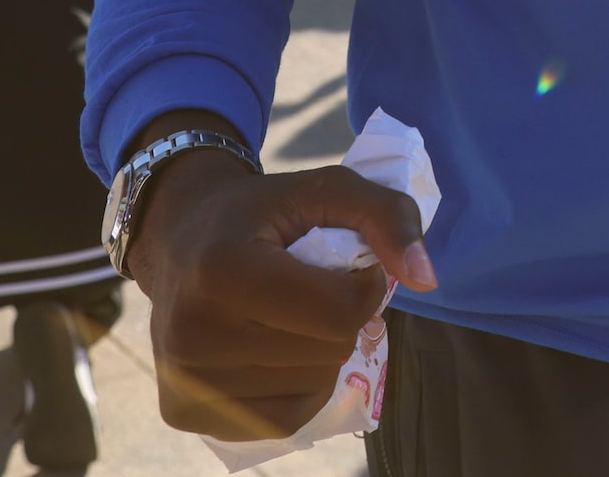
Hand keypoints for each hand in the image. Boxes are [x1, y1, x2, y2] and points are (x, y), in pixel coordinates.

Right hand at [121, 115, 434, 438]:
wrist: (180, 238)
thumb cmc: (263, 212)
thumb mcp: (328, 188)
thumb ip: (389, 216)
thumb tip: (427, 279)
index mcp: (223, 270)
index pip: (339, 312)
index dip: (364, 287)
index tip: (346, 264)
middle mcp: (193, 333)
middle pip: (328, 352)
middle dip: (339, 318)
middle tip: (308, 287)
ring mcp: (184, 381)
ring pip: (310, 387)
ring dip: (318, 352)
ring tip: (285, 315)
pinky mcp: (182, 412)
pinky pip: (282, 419)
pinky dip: (298, 387)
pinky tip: (274, 350)